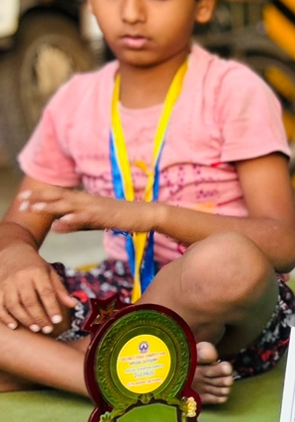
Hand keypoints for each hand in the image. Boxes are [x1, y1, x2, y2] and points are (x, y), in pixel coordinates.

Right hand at [0, 257, 75, 331]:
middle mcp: (20, 278)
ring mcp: (7, 283)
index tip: (57, 320)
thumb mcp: (50, 273)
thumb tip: (73, 305)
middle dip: (39, 317)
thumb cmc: (35, 266)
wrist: (13, 252)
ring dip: (24, 319)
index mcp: (37, 272)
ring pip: (14, 305)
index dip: (52, 307)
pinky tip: (14, 326)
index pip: (46, 292)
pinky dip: (5, 317)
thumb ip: (60, 290)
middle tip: (47, 329)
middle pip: (29, 301)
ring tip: (35, 329)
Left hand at [14, 185, 151, 234]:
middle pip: (59, 197)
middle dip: (40, 198)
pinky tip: (61, 221)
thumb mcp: (94, 221)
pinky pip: (86, 217)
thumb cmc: (121, 218)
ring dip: (51, 206)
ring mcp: (96, 207)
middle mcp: (87, 200)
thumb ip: (74, 224)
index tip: (23, 198)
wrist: (145, 214)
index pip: (58, 196)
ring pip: (69, 205)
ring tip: (36, 208)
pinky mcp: (105, 215)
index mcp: (84, 200)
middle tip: (21, 201)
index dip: (40, 196)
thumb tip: (55, 226)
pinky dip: (73, 219)